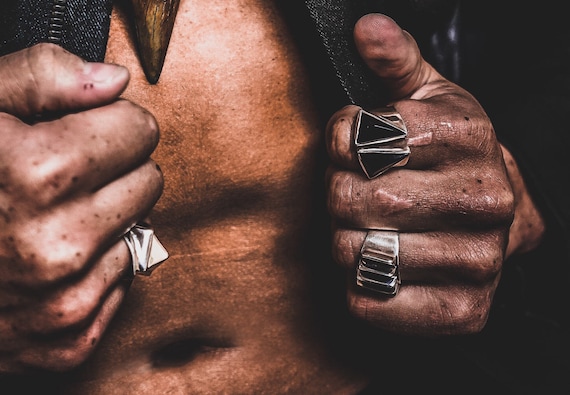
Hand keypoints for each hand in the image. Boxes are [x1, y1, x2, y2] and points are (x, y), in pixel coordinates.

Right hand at [0, 43, 162, 372]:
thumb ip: (41, 77)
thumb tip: (115, 80)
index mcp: (40, 175)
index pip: (140, 129)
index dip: (108, 123)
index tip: (80, 131)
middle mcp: (60, 245)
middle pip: (149, 179)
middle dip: (113, 170)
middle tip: (61, 178)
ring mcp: (67, 300)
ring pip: (140, 230)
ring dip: (105, 220)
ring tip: (47, 220)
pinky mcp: (73, 339)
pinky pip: (121, 280)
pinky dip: (94, 267)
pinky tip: (48, 262)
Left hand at [326, 14, 543, 334]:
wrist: (494, 217)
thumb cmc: (447, 155)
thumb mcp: (427, 98)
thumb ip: (395, 62)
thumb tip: (367, 29)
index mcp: (469, 137)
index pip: (361, 139)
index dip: (339, 143)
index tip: (350, 147)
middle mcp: (484, 200)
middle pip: (355, 199)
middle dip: (336, 193)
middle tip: (352, 192)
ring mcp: (478, 261)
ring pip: (357, 253)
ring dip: (344, 240)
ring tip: (368, 228)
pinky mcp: (462, 311)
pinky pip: (371, 303)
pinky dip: (358, 286)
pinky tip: (379, 266)